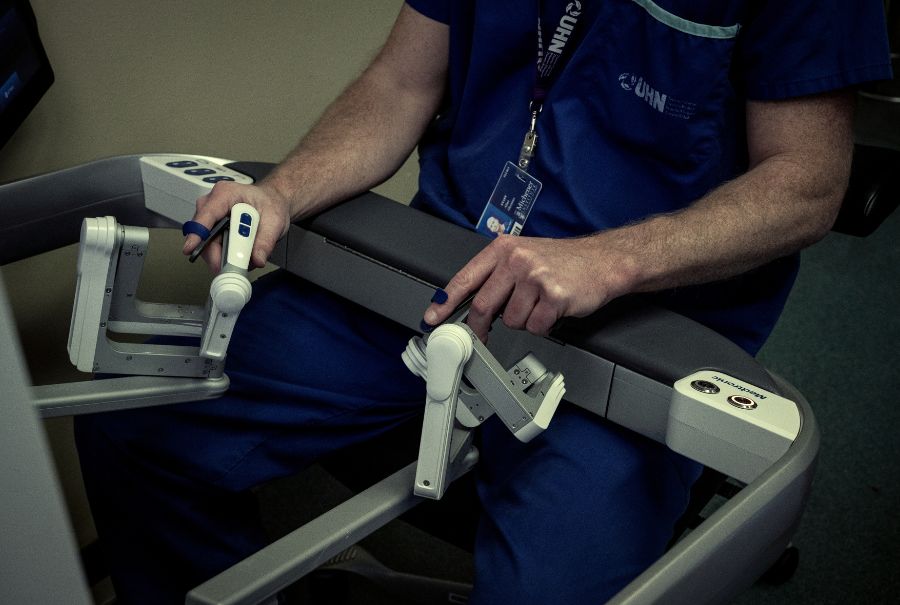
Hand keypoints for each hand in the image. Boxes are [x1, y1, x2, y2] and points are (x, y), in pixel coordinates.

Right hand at [182, 180, 291, 270]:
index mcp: (226, 194)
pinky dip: (226, 255)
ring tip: (244, 259)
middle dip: (216, 254)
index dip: (198, 232)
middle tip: (230, 268)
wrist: (272, 202)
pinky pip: (213, 247)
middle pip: (204, 234)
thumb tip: (257, 259)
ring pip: (208, 243)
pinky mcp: (212, 229)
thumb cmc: (270, 204)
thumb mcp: (275, 221)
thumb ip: (266, 241)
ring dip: (223, 256)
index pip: (207, 213)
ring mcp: (210, 217)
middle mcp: (213, 204)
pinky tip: (240, 254)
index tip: (190, 248)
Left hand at [422, 233, 629, 341]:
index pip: (465, 278)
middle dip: (480, 327)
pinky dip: (543, 325)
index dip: (445, 302)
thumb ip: (496, 276)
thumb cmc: (563, 261)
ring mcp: (535, 277)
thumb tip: (469, 304)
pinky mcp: (553, 296)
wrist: (603, 261)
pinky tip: (553, 310)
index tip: (432, 318)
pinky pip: (535, 326)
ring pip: (511, 321)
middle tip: (483, 336)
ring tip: (539, 305)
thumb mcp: (523, 255)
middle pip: (482, 305)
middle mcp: (517, 259)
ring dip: (524, 321)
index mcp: (503, 249)